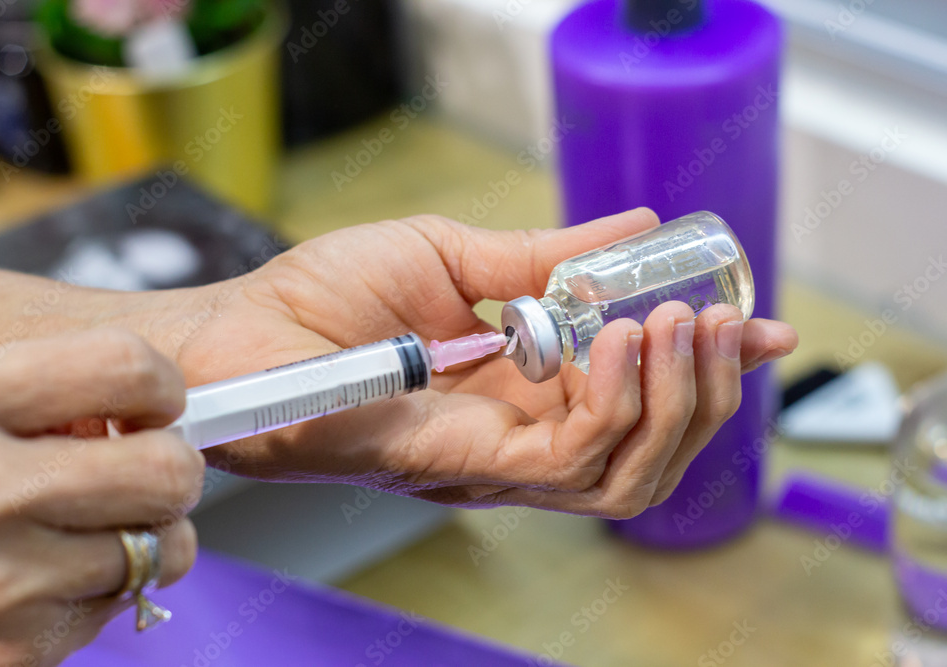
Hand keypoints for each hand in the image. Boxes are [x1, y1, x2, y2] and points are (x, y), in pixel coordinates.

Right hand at [0, 330, 203, 666]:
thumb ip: (10, 380)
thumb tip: (123, 386)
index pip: (128, 368)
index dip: (153, 382)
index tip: (145, 398)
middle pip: (167, 471)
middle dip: (166, 465)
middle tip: (137, 465)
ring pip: (158, 551)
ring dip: (140, 535)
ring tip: (81, 523)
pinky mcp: (0, 660)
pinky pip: (106, 613)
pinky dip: (90, 593)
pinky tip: (36, 577)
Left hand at [144, 209, 796, 517]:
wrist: (243, 333)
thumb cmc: (326, 300)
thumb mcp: (454, 255)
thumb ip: (547, 257)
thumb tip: (636, 229)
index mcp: (521, 390)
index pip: (637, 400)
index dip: (708, 372)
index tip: (762, 327)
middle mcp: (518, 437)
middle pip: (647, 451)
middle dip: (703, 392)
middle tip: (719, 322)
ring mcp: (495, 462)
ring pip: (625, 470)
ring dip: (671, 400)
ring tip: (677, 327)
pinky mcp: (465, 468)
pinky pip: (568, 461)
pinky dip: (613, 407)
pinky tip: (621, 346)